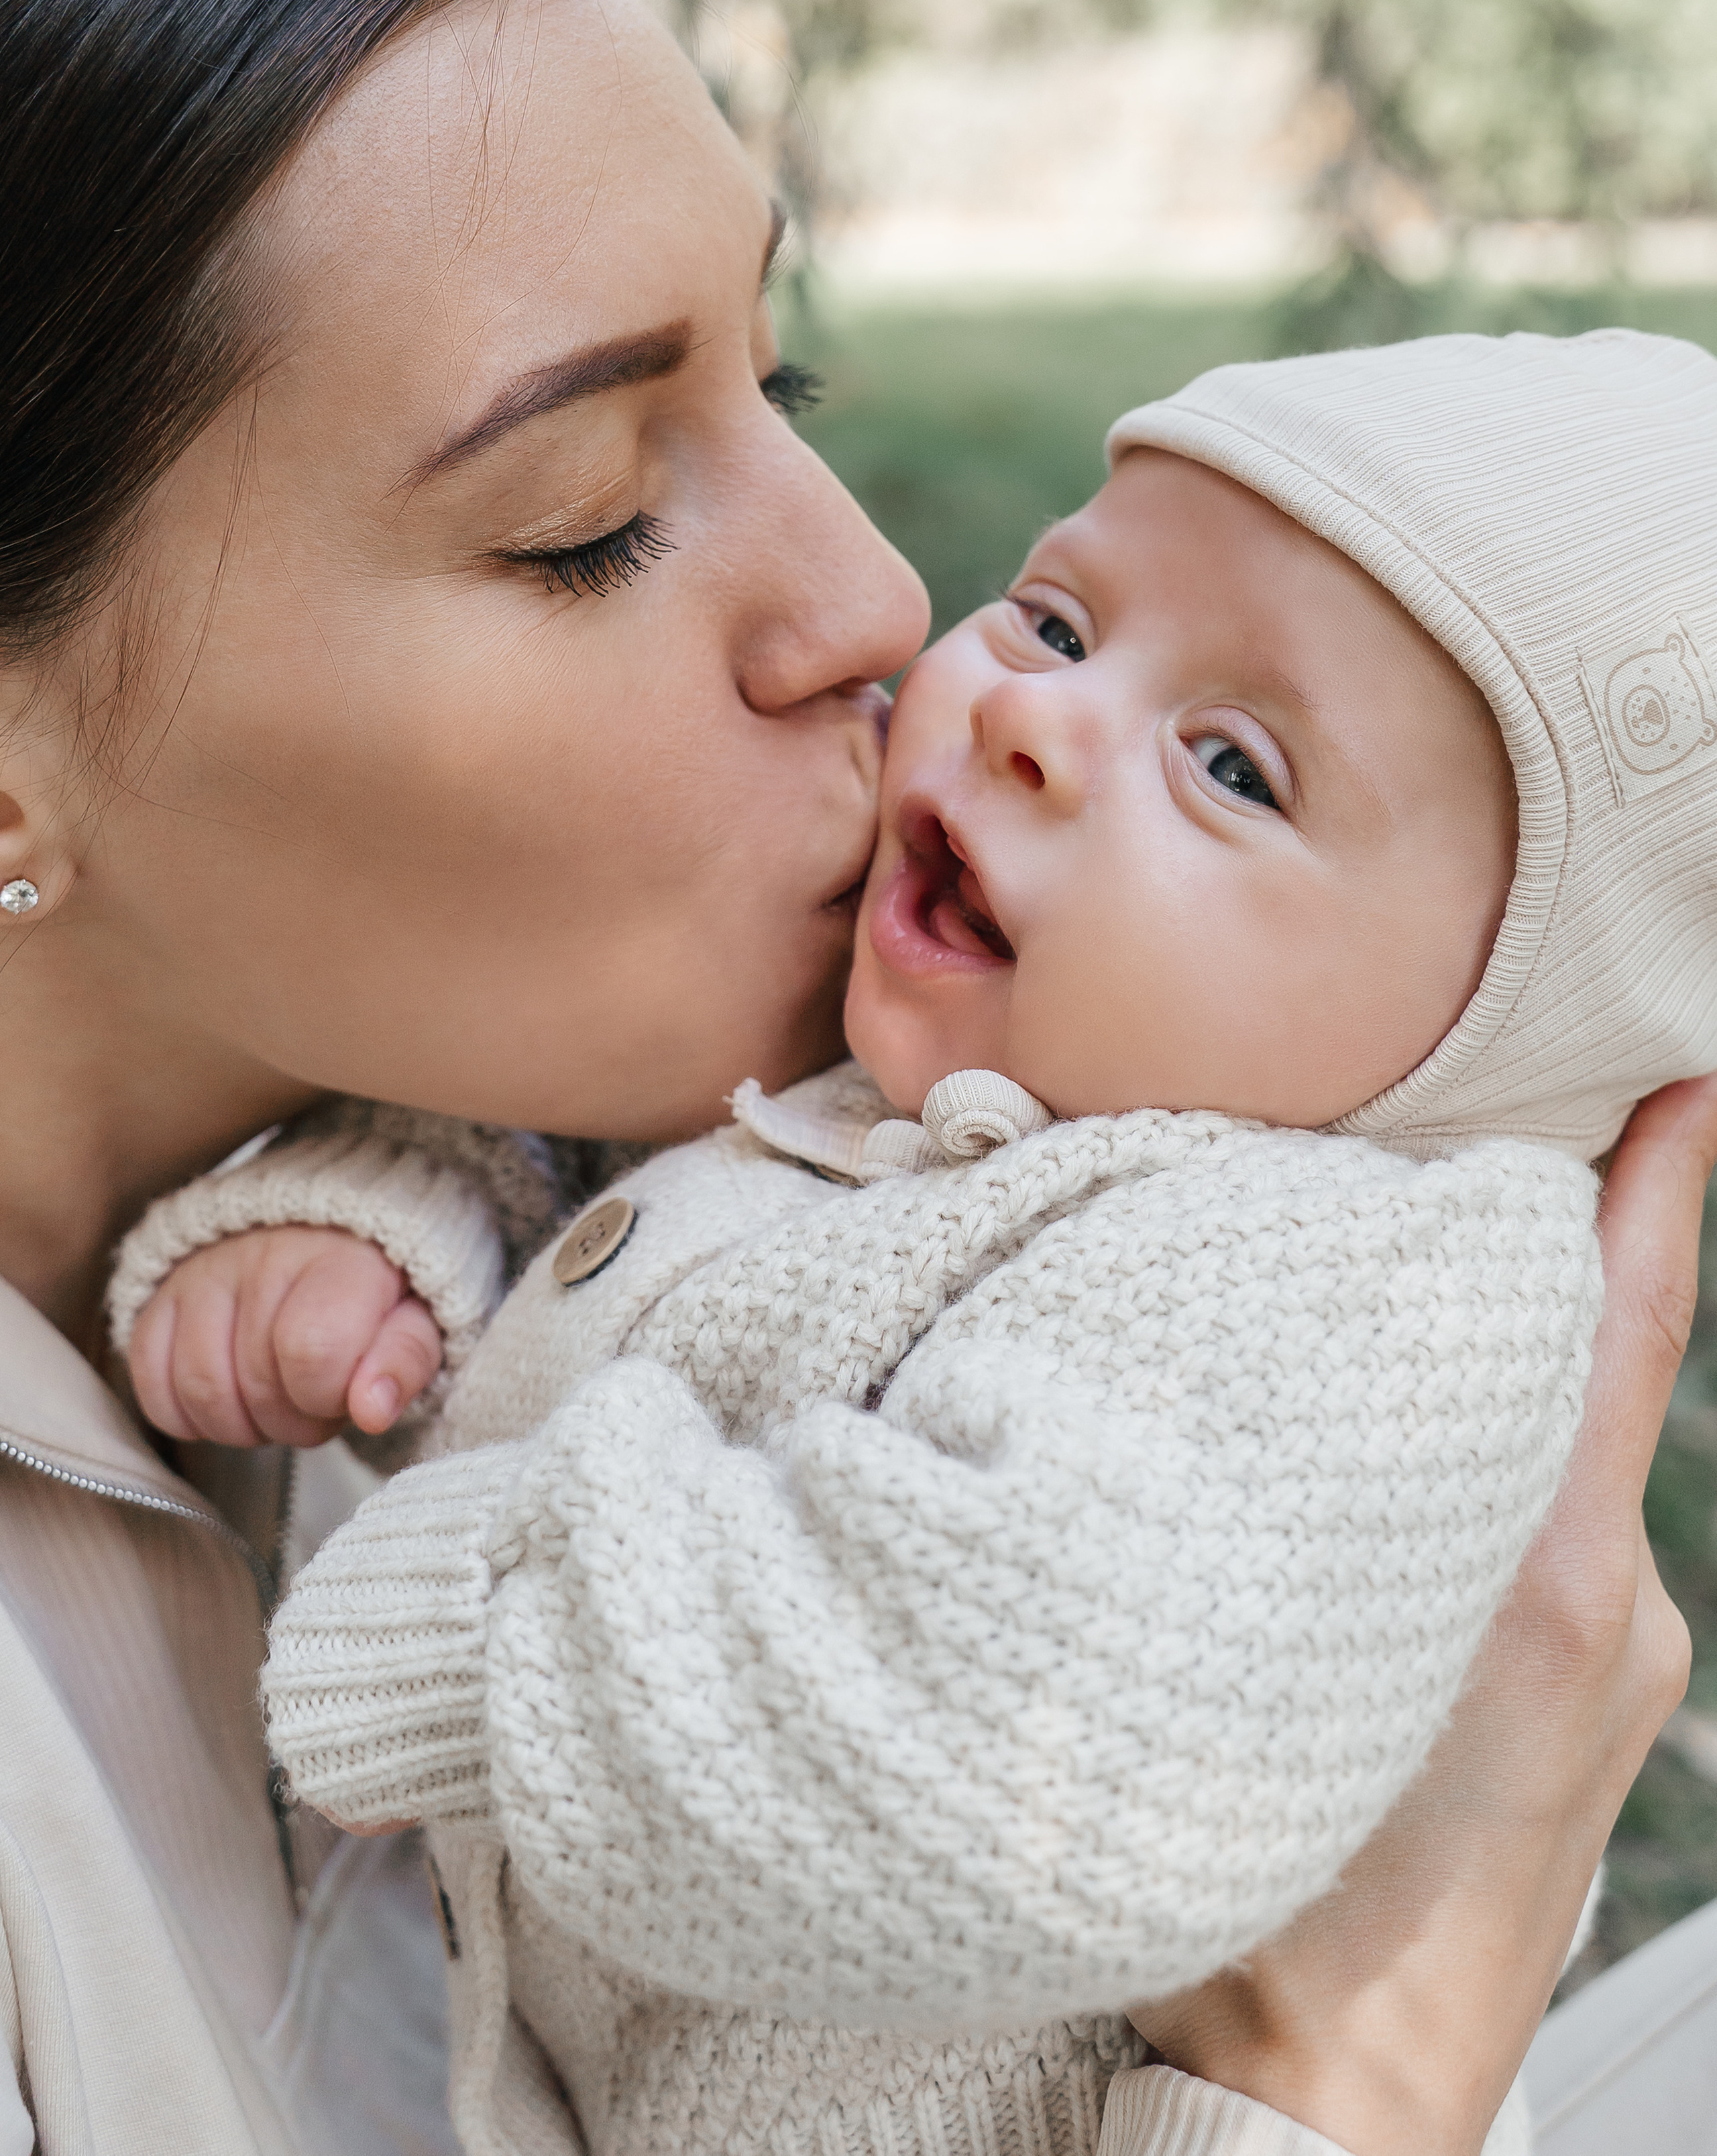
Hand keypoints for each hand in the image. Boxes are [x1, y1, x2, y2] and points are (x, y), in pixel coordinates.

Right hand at [128, 1225, 444, 1446]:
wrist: (330, 1228)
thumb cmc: (381, 1287)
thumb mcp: (420, 1318)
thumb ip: (406, 1361)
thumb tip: (372, 1409)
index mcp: (339, 1257)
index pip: (311, 1353)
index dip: (329, 1397)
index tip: (349, 1391)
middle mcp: (263, 1254)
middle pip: (256, 1384)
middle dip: (294, 1419)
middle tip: (317, 1399)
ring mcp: (205, 1272)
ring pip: (201, 1390)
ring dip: (243, 1424)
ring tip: (276, 1399)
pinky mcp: (162, 1295)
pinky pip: (152, 1385)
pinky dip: (188, 1414)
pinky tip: (229, 1396)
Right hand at [1129, 1074, 1716, 2155]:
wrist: (1340, 2095)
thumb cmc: (1286, 1897)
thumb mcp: (1293, 1648)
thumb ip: (1354, 1490)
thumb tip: (1359, 1361)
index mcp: (1548, 1576)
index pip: (1625, 1332)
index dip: (1662, 1196)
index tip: (1687, 1085)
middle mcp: (1613, 1606)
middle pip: (1592, 1379)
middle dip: (1548, 1270)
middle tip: (1480, 1159)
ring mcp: (1620, 1665)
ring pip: (1570, 1461)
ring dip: (1509, 1386)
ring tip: (1398, 1334)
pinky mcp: (1602, 1711)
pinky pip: (1565, 1541)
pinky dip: (1507, 1480)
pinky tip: (1413, 1485)